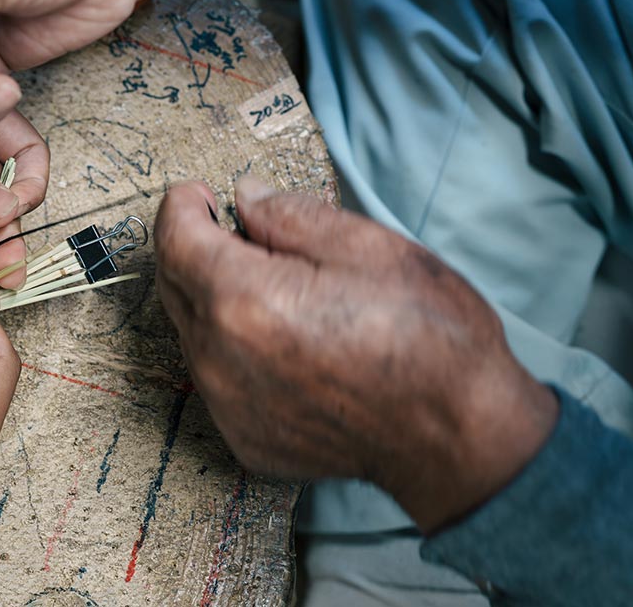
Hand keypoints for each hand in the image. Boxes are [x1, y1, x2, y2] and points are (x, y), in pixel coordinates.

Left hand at [154, 177, 558, 532]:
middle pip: (174, 285)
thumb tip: (244, 197)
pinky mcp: (244, 437)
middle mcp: (219, 358)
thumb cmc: (428, 337)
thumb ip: (290, 215)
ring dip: (215, 302)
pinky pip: (218, 379)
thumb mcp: (368, 247)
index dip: (181, 207)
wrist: (459, 439)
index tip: (200, 194)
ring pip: (193, 333)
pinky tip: (288, 346)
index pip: (174, 240)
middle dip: (194, 248)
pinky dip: (236, 352)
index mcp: (244, 300)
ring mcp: (227, 405)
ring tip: (276, 292)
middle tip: (240, 232)